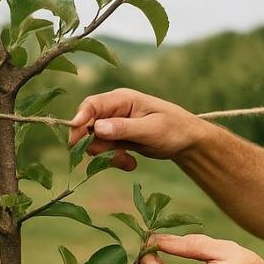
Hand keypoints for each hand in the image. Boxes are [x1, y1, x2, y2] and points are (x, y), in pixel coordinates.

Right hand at [67, 88, 205, 171]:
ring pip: (96, 142)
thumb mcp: (151, 130)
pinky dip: (116, 160)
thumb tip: (97, 128)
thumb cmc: (174, 128)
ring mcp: (115, 126)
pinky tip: (132, 164)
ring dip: (108, 156)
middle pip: (88, 126)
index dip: (79, 120)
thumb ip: (124, 129)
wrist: (188, 141)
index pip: (92, 105)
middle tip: (106, 157)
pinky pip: (107, 152)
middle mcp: (115, 110)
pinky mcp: (119, 140)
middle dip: (95, 144)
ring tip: (129, 161)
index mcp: (122, 100)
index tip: (74, 140)